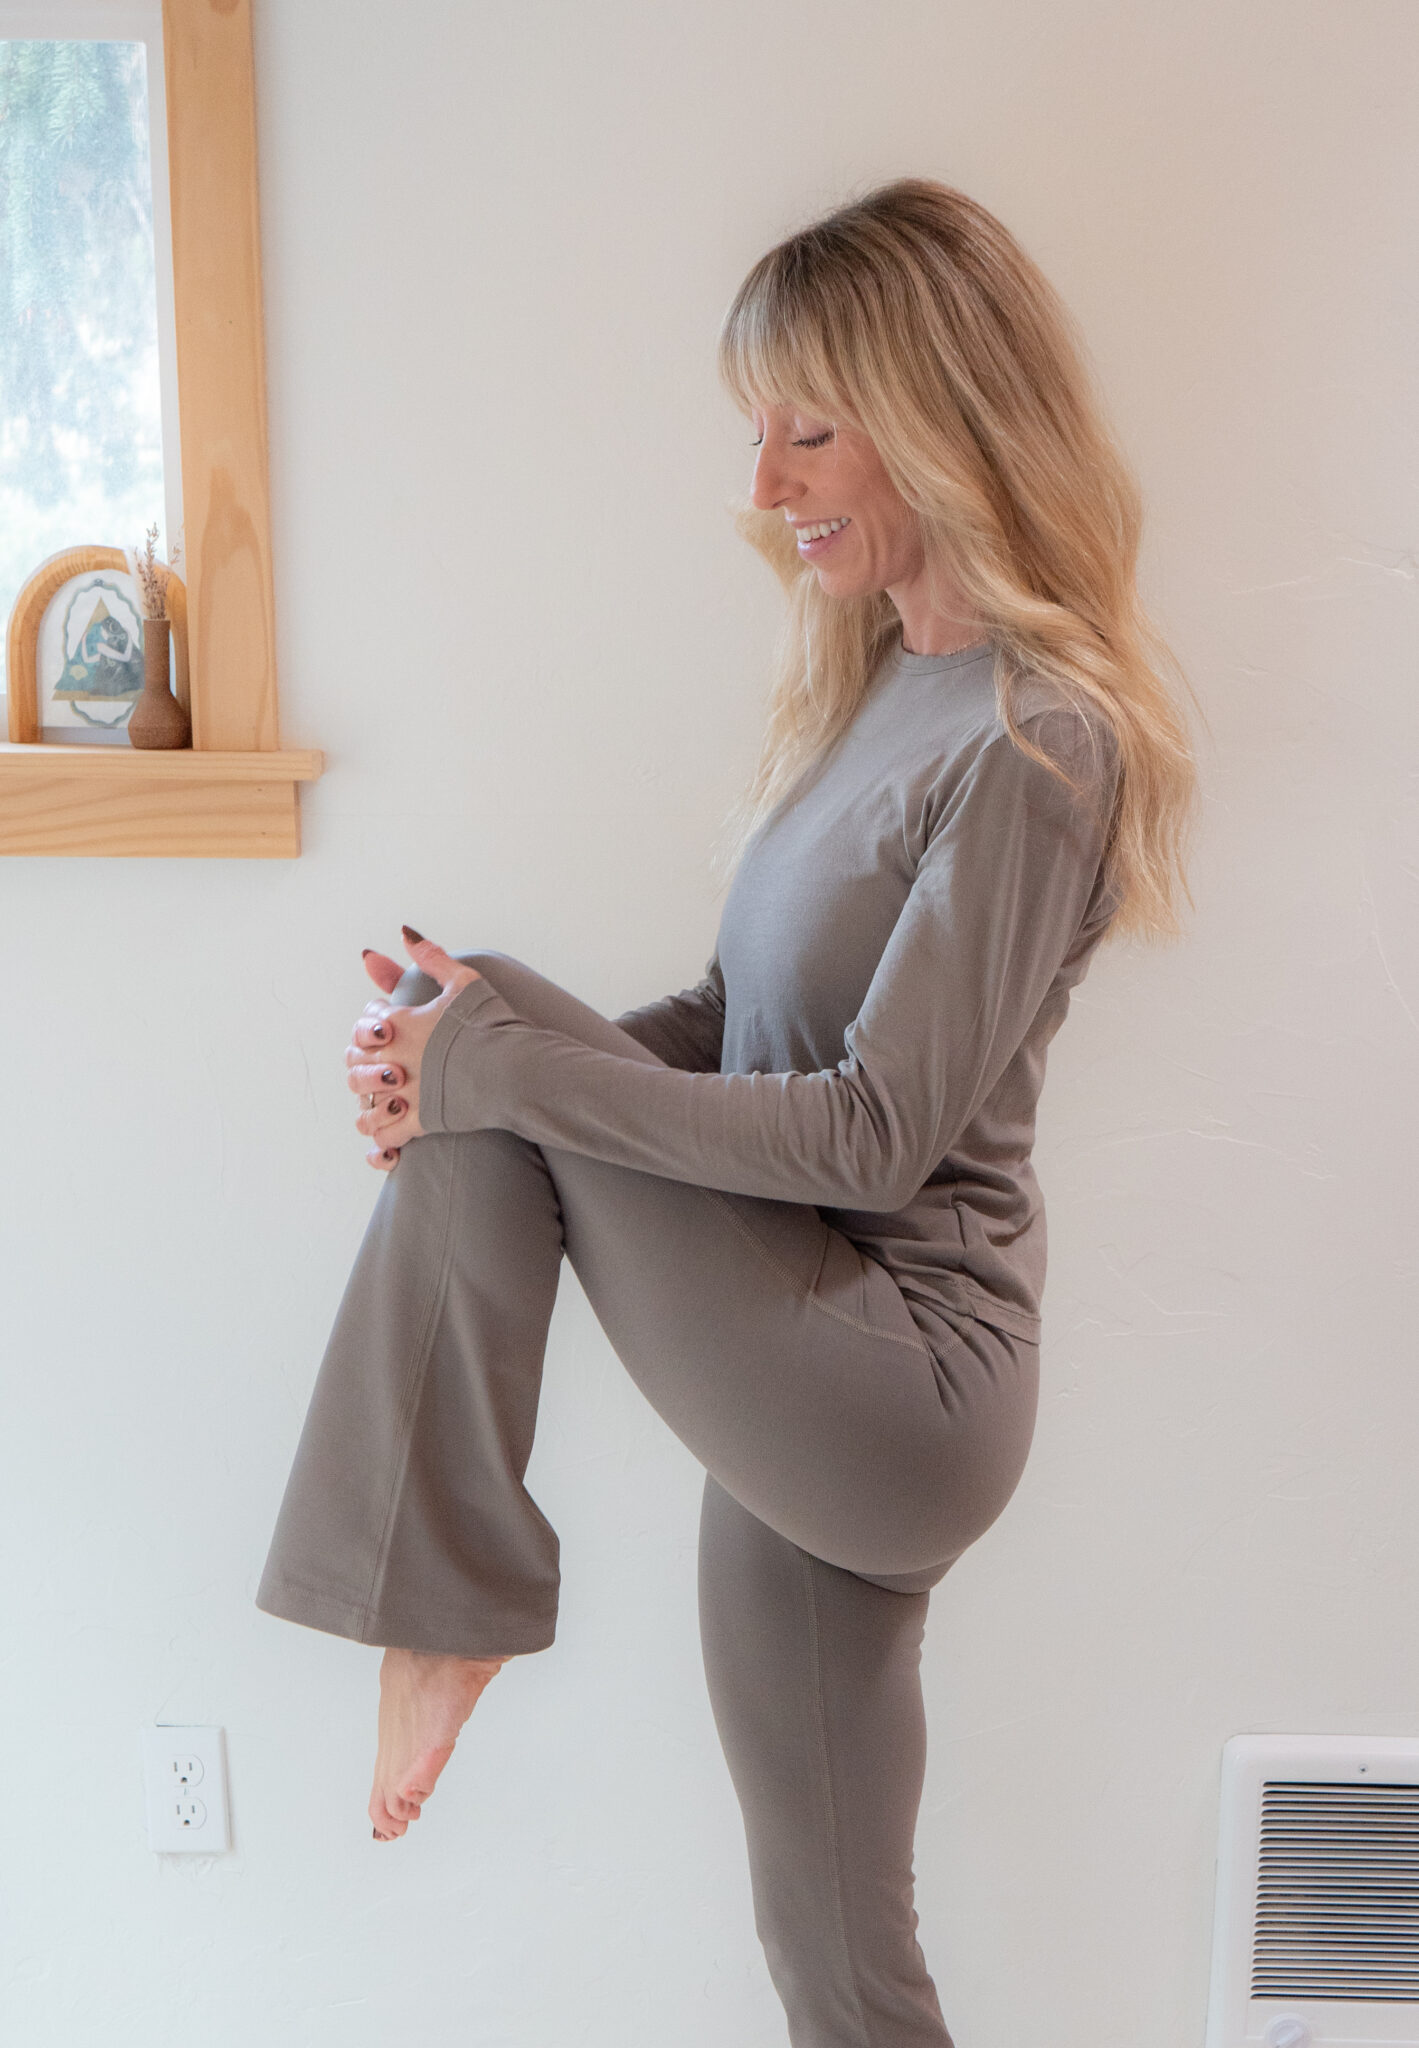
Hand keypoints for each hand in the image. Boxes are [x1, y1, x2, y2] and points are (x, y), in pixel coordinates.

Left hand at [347, 927, 480, 1170]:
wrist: (515, 1068)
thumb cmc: (493, 1024)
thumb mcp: (464, 982)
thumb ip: (432, 958)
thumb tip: (406, 933)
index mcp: (401, 1023)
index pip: (366, 1020)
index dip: (371, 1023)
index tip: (385, 1027)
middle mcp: (395, 1057)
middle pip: (355, 1060)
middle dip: (361, 1062)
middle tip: (378, 1066)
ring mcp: (405, 1091)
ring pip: (364, 1100)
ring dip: (367, 1102)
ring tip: (378, 1104)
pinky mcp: (420, 1121)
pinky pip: (385, 1135)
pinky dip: (381, 1139)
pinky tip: (386, 1136)